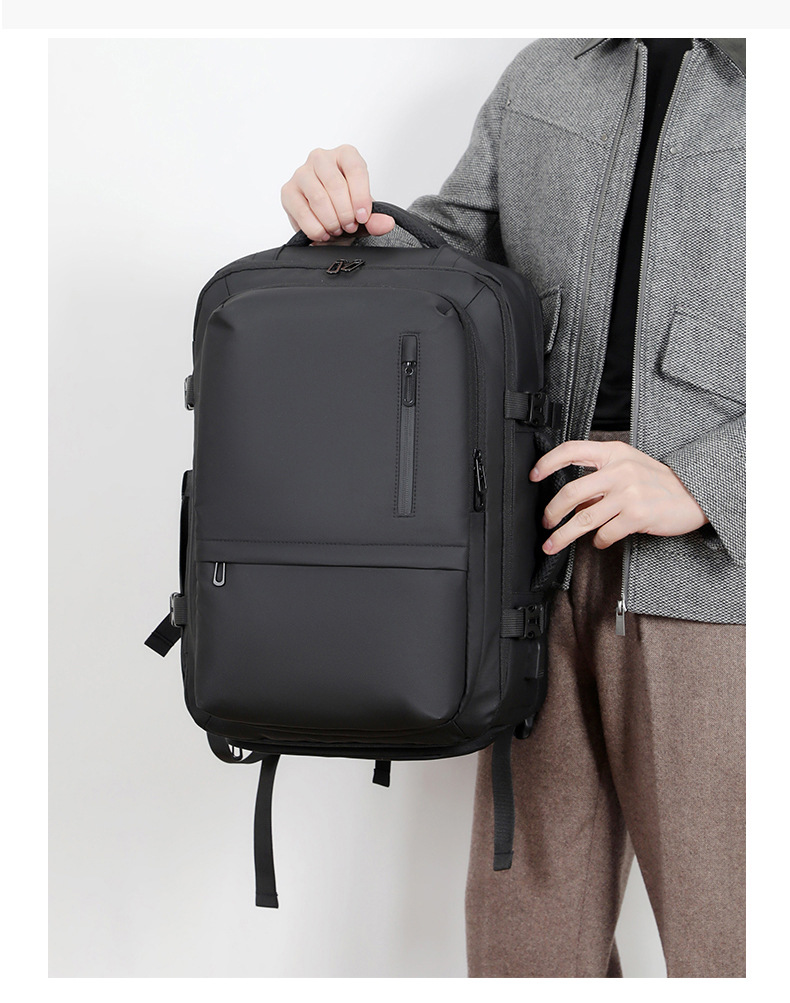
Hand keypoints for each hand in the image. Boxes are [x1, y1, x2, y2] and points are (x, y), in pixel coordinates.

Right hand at [281, 145, 395, 243]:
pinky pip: (302, 211)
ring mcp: (302, 172)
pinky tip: (323, 233)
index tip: (363, 217)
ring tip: (336, 230)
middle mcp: (321, 158)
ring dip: (330, 220)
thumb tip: (386, 223)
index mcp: (345, 155)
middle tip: (349, 227)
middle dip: (345, 212)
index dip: (360, 196)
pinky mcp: (288, 191)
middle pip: (335, 184)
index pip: (355, 169)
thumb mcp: (363, 215)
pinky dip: (315, 228)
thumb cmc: (345, 209)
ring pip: (318, 198)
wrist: (326, 220)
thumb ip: (375, 219)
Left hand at [530, 439, 709, 553]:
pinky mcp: (636, 516)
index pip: (572, 450)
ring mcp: (628, 493)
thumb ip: (601, 478)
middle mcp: (619, 470)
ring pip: (583, 518)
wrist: (695, 496)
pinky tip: (600, 541)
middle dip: (551, 511)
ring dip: (563, 535)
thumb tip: (572, 501)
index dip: (548, 462)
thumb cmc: (659, 483)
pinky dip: (599, 541)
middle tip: (546, 522)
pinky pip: (605, 533)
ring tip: (553, 544)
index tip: (534, 475)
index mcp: (614, 453)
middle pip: (571, 491)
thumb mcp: (629, 468)